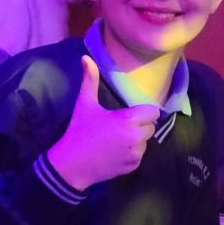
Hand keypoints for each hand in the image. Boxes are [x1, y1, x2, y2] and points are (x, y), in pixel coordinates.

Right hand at [47, 56, 158, 189]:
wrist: (71, 164)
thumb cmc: (79, 131)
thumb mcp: (84, 104)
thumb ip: (90, 80)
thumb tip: (86, 57)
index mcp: (128, 120)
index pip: (153, 112)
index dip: (142, 112)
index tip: (129, 114)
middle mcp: (136, 137)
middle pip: (150, 127)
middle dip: (139, 126)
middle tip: (119, 127)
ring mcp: (135, 154)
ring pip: (145, 142)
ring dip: (135, 140)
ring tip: (116, 140)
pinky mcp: (133, 167)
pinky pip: (139, 155)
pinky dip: (130, 154)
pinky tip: (115, 153)